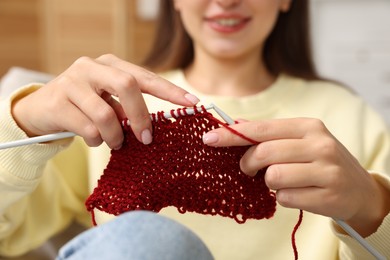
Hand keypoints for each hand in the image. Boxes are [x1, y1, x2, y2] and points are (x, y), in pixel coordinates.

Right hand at [12, 54, 198, 148]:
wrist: (40, 110)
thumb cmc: (84, 106)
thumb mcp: (109, 102)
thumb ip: (128, 107)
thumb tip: (154, 128)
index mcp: (110, 64)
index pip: (145, 75)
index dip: (170, 90)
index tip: (192, 103)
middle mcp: (91, 67)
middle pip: (127, 85)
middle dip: (141, 116)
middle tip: (146, 138)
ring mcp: (72, 81)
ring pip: (106, 114)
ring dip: (115, 136)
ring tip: (114, 142)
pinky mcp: (58, 101)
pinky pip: (88, 129)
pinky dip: (96, 141)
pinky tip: (94, 140)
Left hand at [203, 118, 389, 235]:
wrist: (358, 189)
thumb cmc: (318, 161)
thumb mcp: (299, 141)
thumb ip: (269, 135)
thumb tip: (234, 125)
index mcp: (308, 126)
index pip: (260, 129)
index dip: (232, 135)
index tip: (208, 139)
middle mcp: (320, 144)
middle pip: (264, 153)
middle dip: (248, 164)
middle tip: (248, 170)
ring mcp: (326, 170)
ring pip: (273, 177)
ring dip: (269, 183)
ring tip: (281, 181)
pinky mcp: (328, 195)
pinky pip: (285, 199)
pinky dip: (283, 198)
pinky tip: (297, 193)